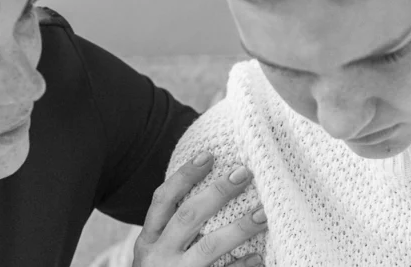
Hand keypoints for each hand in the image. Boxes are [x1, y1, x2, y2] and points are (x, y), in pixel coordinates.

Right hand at [134, 152, 266, 266]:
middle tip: (244, 173)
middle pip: (187, 218)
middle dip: (216, 193)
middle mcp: (157, 259)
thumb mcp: (155, 257)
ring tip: (263, 214)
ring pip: (207, 248)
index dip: (184, 176)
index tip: (210, 155)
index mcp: (147, 243)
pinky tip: (259, 258)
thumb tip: (211, 196)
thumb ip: (173, 232)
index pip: (163, 201)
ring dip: (238, 229)